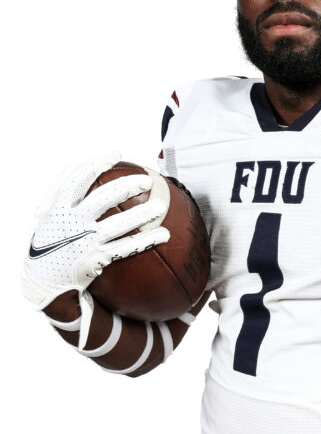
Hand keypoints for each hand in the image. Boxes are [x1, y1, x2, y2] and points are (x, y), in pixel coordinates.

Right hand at [22, 155, 169, 344]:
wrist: (42, 279)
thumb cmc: (48, 240)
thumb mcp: (45, 214)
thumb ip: (59, 192)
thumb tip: (78, 166)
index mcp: (58, 207)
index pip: (78, 179)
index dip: (98, 164)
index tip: (117, 153)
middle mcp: (72, 222)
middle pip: (104, 199)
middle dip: (127, 186)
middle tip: (147, 181)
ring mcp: (85, 241)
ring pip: (119, 225)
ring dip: (143, 215)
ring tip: (162, 206)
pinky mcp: (96, 259)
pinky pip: (126, 247)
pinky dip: (146, 240)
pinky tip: (164, 235)